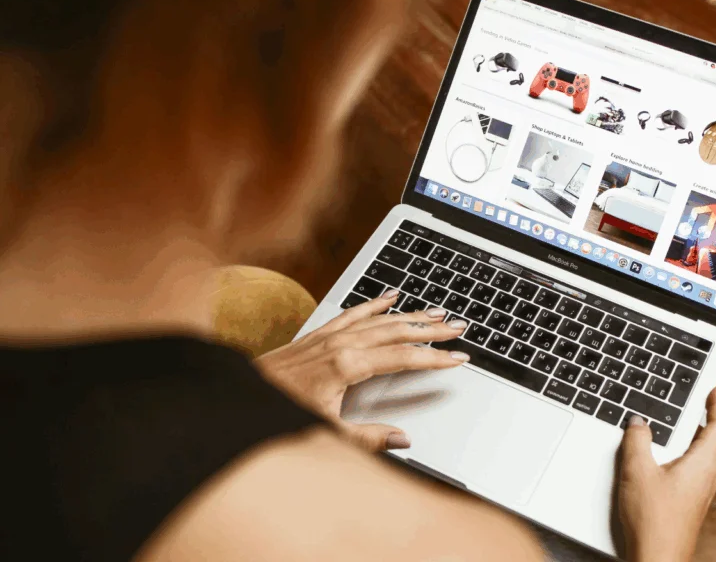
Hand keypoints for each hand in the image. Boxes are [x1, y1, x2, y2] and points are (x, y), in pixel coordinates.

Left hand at [255, 289, 468, 451]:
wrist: (238, 398)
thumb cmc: (279, 414)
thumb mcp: (327, 433)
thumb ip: (368, 437)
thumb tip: (402, 438)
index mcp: (347, 365)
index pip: (403, 358)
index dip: (434, 357)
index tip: (458, 357)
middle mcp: (340, 343)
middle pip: (396, 331)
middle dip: (430, 329)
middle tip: (459, 327)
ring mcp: (329, 335)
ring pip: (379, 318)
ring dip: (410, 314)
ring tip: (437, 312)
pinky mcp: (318, 334)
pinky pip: (354, 311)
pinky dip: (375, 303)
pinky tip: (390, 297)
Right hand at [617, 387, 715, 561]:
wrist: (658, 559)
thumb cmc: (653, 520)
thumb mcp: (637, 472)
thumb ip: (637, 441)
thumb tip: (638, 422)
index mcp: (701, 465)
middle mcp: (707, 479)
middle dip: (710, 422)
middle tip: (702, 407)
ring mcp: (701, 495)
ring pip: (708, 460)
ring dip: (701, 442)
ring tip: (684, 431)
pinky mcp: (691, 507)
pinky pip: (697, 475)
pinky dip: (690, 460)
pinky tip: (669, 464)